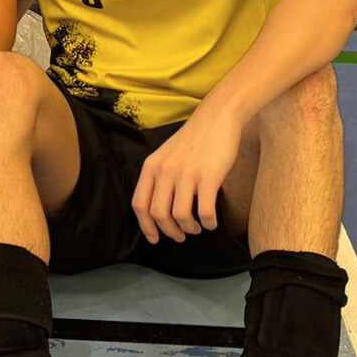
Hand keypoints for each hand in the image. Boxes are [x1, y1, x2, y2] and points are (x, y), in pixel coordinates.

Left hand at [131, 107, 242, 243]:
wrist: (217, 117)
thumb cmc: (194, 139)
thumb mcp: (166, 155)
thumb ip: (160, 177)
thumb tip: (159, 210)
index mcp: (152, 166)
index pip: (140, 204)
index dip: (146, 226)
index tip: (155, 238)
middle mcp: (165, 171)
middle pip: (158, 214)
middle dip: (170, 232)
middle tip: (180, 235)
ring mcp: (186, 174)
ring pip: (180, 216)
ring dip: (189, 228)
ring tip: (197, 227)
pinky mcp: (208, 176)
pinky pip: (205, 211)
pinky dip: (208, 223)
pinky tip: (211, 221)